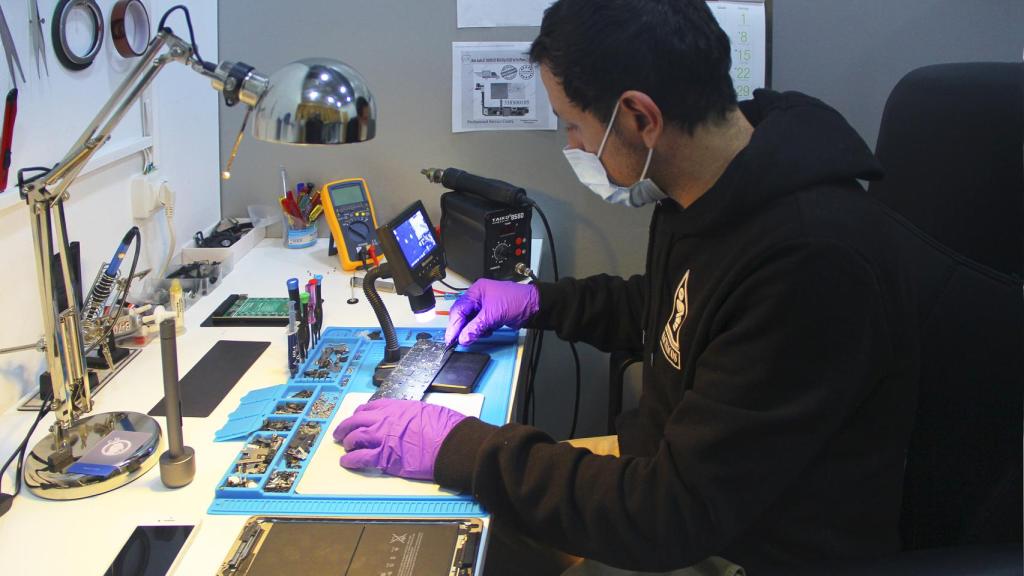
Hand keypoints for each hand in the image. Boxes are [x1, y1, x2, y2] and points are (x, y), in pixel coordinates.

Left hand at [332, 399, 465, 479]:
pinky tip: (346, 462)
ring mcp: (382, 438)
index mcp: (396, 407)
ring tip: (345, 447)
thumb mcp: (425, 410)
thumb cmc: (445, 426)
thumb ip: (410, 414)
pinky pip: (360, 458)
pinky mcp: (384, 457)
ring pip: (354, 438)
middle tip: (340, 433)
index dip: (360, 413)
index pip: (370, 407)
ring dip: (348, 442)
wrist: (450, 443)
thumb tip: (408, 419)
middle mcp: (384, 420)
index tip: (357, 416)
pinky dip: (350, 460)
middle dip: (345, 427)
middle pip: (356, 421)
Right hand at [445, 279, 539, 345]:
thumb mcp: (492, 315)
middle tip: (459, 340)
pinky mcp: (492, 314)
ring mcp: (485, 306)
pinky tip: (487, 331)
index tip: (451, 338)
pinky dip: (482, 330)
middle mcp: (479, 297)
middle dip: (463, 328)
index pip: (459, 309)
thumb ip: (475, 327)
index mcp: (476, 291)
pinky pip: (480, 324)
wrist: (534, 306)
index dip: (454, 324)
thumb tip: (463, 338)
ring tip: (477, 334)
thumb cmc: (516, 301)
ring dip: (473, 330)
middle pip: (464, 315)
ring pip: (471, 321)